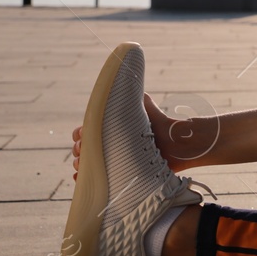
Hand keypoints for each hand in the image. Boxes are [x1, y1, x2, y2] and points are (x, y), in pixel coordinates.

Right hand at [72, 93, 188, 179]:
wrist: (177, 144)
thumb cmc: (161, 124)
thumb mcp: (143, 106)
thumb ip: (132, 95)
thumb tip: (123, 76)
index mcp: (113, 129)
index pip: (88, 131)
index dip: (81, 133)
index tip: (82, 134)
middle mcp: (112, 145)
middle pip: (85, 148)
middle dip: (80, 149)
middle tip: (83, 149)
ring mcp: (115, 160)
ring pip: (88, 164)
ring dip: (80, 164)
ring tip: (83, 164)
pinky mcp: (120, 175)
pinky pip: (98, 179)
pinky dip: (85, 179)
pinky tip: (80, 177)